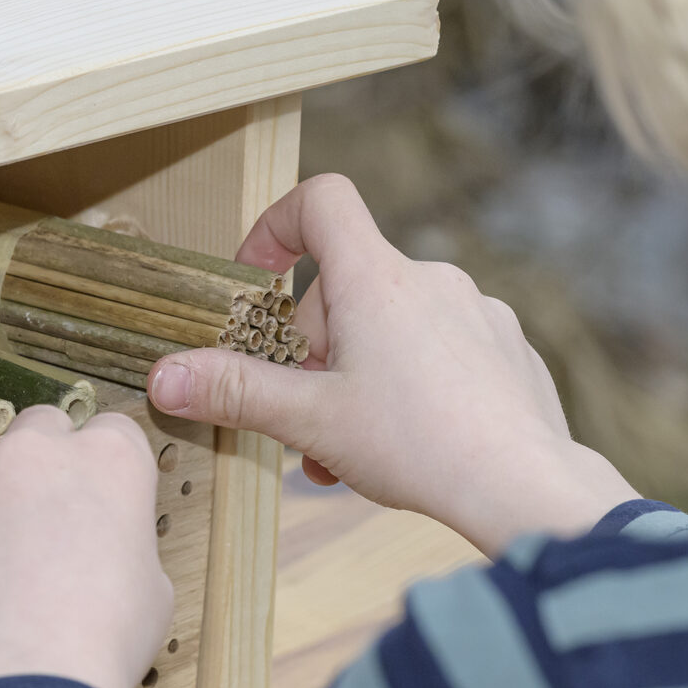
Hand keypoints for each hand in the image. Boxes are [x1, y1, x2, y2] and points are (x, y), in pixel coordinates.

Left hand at [0, 403, 171, 687]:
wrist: (29, 685)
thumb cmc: (98, 648)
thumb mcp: (152, 589)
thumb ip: (128, 542)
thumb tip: (109, 546)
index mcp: (109, 463)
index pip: (110, 430)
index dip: (98, 465)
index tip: (88, 496)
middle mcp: (38, 452)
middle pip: (38, 423)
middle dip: (38, 460)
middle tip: (32, 511)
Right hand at [146, 175, 637, 553]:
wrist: (524, 486)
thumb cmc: (419, 446)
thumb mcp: (309, 421)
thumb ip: (233, 392)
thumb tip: (163, 378)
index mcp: (377, 278)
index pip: (321, 200)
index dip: (276, 225)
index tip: (257, 278)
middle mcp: (432, 278)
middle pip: (348, 282)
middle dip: (314, 344)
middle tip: (305, 413)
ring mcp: (478, 310)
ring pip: (395, 324)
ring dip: (360, 372)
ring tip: (351, 447)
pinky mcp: (507, 348)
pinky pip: (444, 347)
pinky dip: (413, 382)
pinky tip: (413, 440)